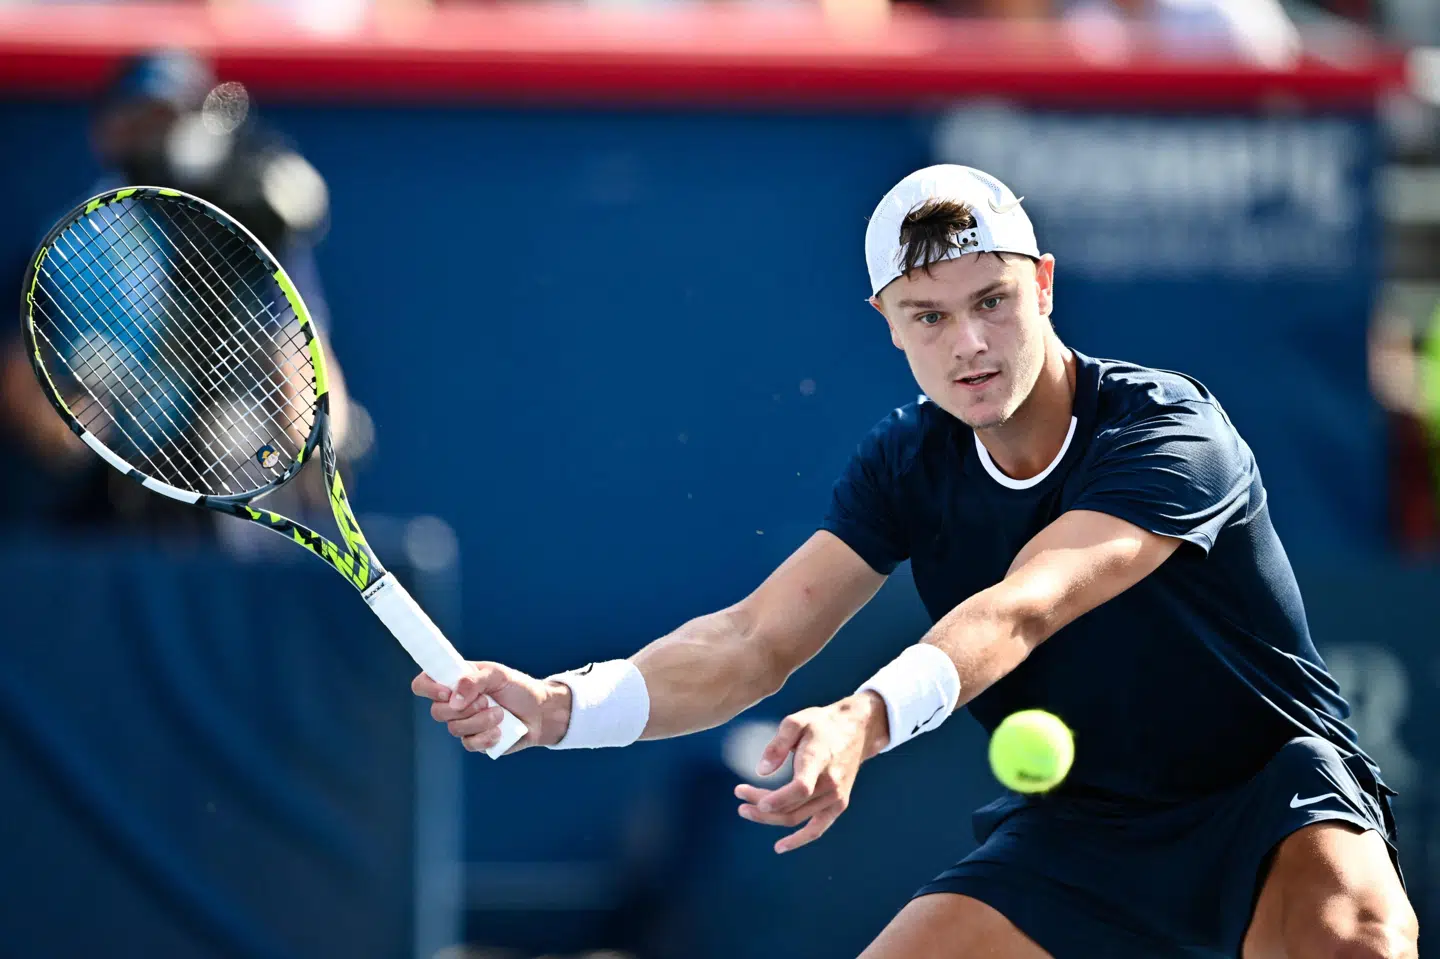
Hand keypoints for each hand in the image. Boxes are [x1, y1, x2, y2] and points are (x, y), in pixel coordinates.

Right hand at [411, 663, 572, 754]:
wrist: (540, 712)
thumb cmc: (518, 688)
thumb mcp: (498, 675)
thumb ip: (474, 679)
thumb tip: (454, 697)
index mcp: (455, 681)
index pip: (424, 684)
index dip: (428, 688)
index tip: (447, 691)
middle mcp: (455, 703)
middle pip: (437, 711)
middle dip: (464, 708)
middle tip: (486, 700)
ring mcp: (464, 724)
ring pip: (454, 729)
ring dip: (480, 720)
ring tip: (500, 713)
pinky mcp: (475, 742)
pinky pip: (469, 744)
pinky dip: (487, 736)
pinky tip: (500, 730)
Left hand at [734, 691, 888, 853]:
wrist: (856, 730)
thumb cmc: (822, 724)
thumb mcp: (797, 721)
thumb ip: (777, 744)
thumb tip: (761, 771)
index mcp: (819, 760)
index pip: (800, 788)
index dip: (778, 799)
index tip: (756, 801)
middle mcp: (830, 783)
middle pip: (792, 806)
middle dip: (761, 806)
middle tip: (740, 797)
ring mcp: (836, 797)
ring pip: (798, 817)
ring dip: (770, 818)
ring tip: (746, 810)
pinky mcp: (839, 804)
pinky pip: (817, 828)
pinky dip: (799, 840)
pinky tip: (780, 846)